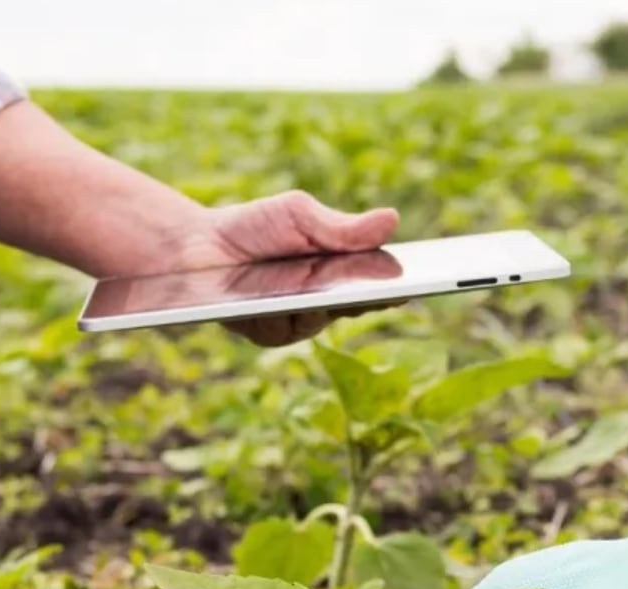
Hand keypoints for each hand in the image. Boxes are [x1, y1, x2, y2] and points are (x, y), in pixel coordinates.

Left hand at [174, 190, 400, 345]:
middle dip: (384, 294)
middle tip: (404, 286)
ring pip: (331, 316)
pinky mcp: (273, 334)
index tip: (433, 275)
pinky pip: (295, 327)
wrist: (195, 247)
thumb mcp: (299, 215)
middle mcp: (326, 300)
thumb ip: (343, 227)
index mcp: (340, 269)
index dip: (405, 280)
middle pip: (365, 302)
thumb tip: (392, 220)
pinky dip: (299, 311)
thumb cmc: (253, 226)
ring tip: (350, 286)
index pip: (382, 279)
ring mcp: (301, 320)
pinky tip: (301, 297)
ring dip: (338, 301)